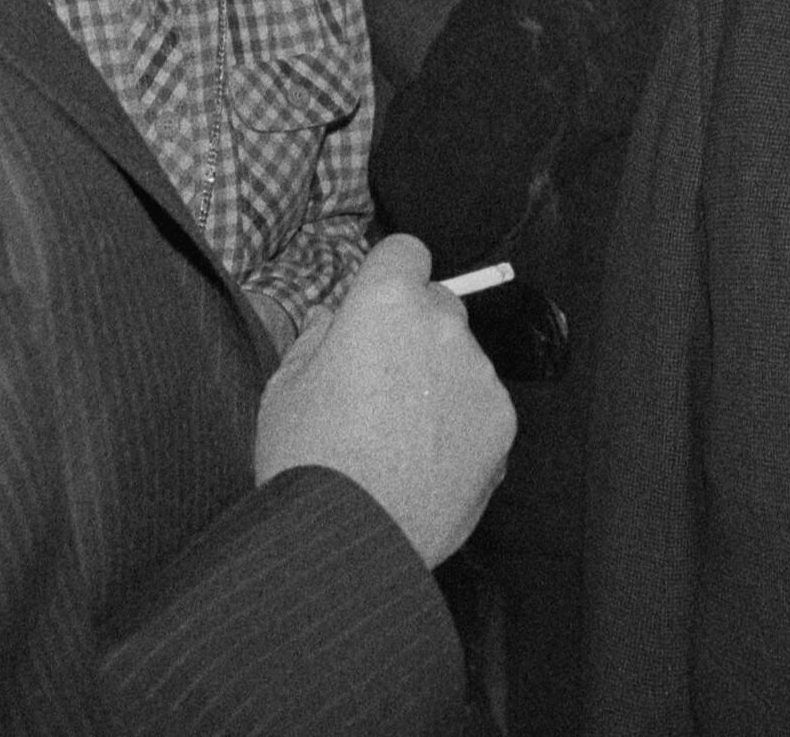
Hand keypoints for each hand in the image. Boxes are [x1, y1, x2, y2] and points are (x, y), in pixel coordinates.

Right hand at [255, 234, 513, 565]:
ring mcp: (480, 374)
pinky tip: (425, 461)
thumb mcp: (286, 385)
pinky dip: (461, 423)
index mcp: (386, 303)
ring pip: (461, 358)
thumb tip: (338, 320)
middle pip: (437, 305)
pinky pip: (481, 405)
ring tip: (399, 437)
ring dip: (439, 380)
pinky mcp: (503, 422)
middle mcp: (443, 326)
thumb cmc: (307, 458)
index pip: (405, 251)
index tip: (375, 305)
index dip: (388, 275)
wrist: (351, 539)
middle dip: (414, 330)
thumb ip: (319, 337)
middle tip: (379, 383)